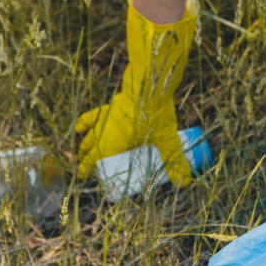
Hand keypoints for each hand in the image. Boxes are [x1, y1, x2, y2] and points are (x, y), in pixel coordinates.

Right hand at [74, 92, 190, 186]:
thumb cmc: (156, 114)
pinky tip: (80, 127)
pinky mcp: (110, 105)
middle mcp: (103, 131)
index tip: (84, 177)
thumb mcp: (167, 140)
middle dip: (86, 159)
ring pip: (89, 133)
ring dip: (84, 143)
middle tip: (88, 168)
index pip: (92, 161)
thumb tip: (186, 181)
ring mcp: (105, 117)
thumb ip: (175, 160)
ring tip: (81, 150)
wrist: (148, 84)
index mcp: (111, 144)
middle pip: (89, 148)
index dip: (87, 170)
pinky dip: (86, 122)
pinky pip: (93, 115)